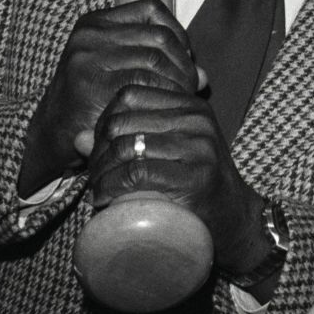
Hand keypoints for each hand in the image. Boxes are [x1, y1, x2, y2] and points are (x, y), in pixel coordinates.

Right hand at [18, 0, 206, 195]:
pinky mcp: (88, 83)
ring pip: (154, 58)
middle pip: (159, 35)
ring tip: (182, 100)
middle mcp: (89, 33)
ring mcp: (86, 56)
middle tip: (191, 88)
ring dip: (177, 81)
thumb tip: (205, 76)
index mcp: (97, 22)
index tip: (187, 61)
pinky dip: (161, 94)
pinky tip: (165, 109)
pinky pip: (141, 82)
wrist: (52, 136)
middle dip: (183, 63)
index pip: (153, 10)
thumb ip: (161, 65)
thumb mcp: (122, 72)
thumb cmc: (93, 103)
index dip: (178, 34)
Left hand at [85, 84, 269, 275]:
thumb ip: (131, 138)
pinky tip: (102, 197)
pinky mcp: (196, 176)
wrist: (235, 218)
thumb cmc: (196, 184)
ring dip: (99, 172)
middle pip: (122, 121)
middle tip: (93, 175)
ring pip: (126, 146)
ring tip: (96, 189)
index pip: (130, 95)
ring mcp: (199, 147)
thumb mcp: (169, 151)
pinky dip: (111, 185)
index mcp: (189, 105)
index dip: (103, 120)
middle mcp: (196, 119)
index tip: (97, 150)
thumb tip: (78, 138)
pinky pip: (138, 172)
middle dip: (97, 150)